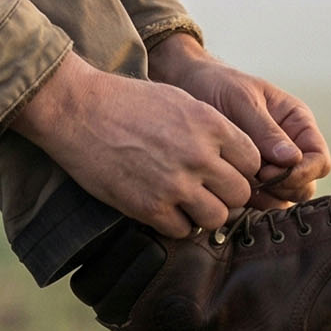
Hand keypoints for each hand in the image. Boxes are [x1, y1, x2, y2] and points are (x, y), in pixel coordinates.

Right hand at [8, 51, 260, 236]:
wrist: (77, 109)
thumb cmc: (125, 101)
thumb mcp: (179, 100)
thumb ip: (211, 128)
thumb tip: (233, 157)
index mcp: (210, 124)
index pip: (254, 161)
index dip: (240, 168)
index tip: (224, 170)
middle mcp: (199, 155)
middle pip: (241, 194)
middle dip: (226, 194)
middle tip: (206, 189)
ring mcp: (175, 184)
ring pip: (217, 218)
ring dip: (204, 213)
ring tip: (185, 202)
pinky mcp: (149, 207)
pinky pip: (183, 231)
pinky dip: (176, 224)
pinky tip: (162, 208)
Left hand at [148, 34, 330, 208]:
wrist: (188, 86)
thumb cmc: (218, 85)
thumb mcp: (242, 100)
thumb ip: (266, 130)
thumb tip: (292, 159)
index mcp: (298, 124)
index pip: (319, 161)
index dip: (301, 173)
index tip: (268, 172)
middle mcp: (291, 148)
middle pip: (305, 186)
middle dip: (282, 188)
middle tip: (251, 179)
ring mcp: (272, 166)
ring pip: (284, 199)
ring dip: (264, 198)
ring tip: (236, 181)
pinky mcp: (251, 178)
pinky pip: (260, 201)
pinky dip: (248, 201)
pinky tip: (226, 187)